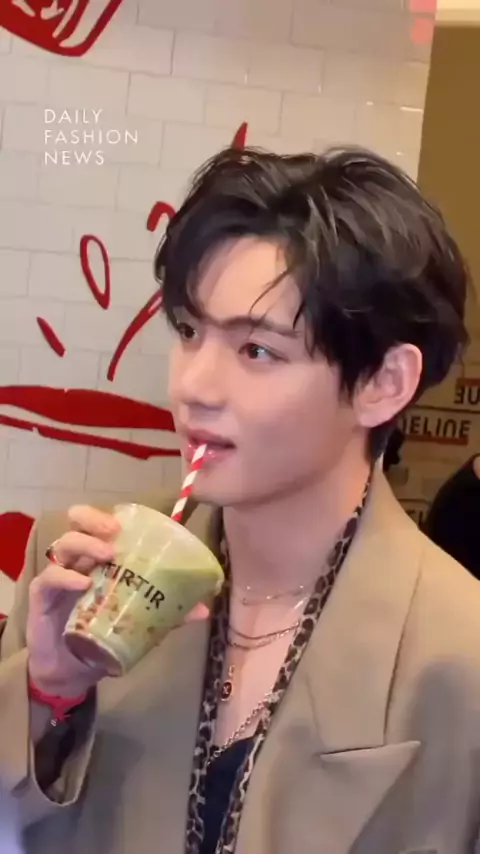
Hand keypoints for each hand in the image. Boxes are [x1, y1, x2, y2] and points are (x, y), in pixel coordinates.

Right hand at [27, 505, 208, 697]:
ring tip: (106, 555)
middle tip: (113, 530)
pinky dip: (65, 576)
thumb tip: (204, 609)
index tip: (128, 522)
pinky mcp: (41, 597)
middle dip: (94, 519)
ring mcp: (59, 576)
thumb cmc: (103, 636)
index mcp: (99, 559)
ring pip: (63, 544)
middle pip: (77, 523)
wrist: (71, 672)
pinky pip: (50, 578)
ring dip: (85, 544)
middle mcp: (78, 561)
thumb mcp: (140, 623)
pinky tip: (82, 583)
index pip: (101, 524)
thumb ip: (168, 614)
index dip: (111, 516)